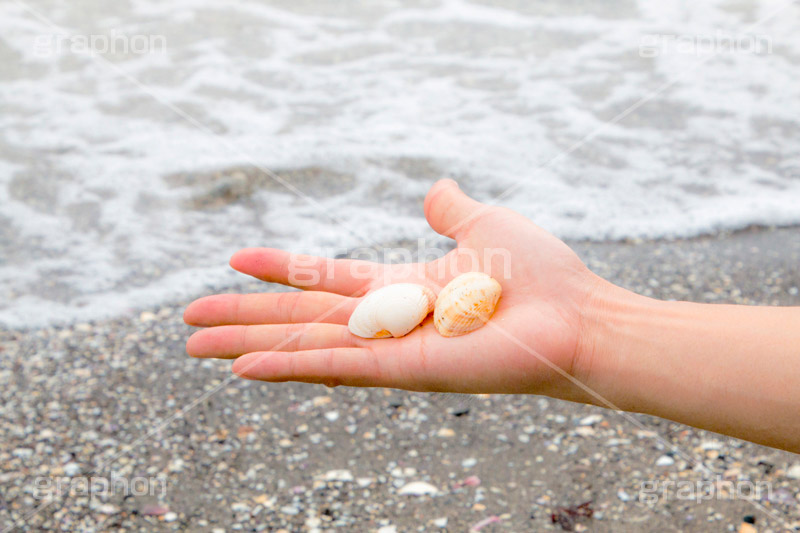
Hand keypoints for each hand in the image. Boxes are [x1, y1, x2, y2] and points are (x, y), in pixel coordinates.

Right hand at [184, 179, 603, 398]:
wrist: (576, 319)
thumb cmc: (539, 277)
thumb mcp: (483, 227)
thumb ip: (451, 211)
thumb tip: (435, 190)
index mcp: (400, 287)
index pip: (325, 278)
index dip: (279, 270)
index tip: (234, 259)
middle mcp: (387, 321)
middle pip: (300, 316)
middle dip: (245, 318)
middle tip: (188, 320)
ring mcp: (391, 349)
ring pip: (304, 344)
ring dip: (247, 346)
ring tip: (194, 346)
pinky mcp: (404, 370)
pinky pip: (336, 366)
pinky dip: (288, 368)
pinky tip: (243, 370)